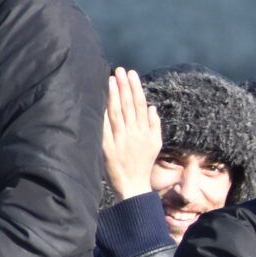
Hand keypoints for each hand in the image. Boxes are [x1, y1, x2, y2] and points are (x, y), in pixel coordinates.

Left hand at [102, 68, 163, 198]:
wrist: (134, 186)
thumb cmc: (143, 164)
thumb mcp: (156, 144)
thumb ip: (154, 125)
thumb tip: (152, 107)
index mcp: (145, 131)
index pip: (140, 104)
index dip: (135, 88)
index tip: (131, 74)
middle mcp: (133, 133)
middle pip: (128, 105)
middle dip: (124, 86)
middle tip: (120, 70)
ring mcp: (121, 140)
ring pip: (117, 114)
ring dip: (114, 95)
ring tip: (110, 80)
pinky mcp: (108, 149)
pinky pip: (105, 129)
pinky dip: (103, 116)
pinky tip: (99, 103)